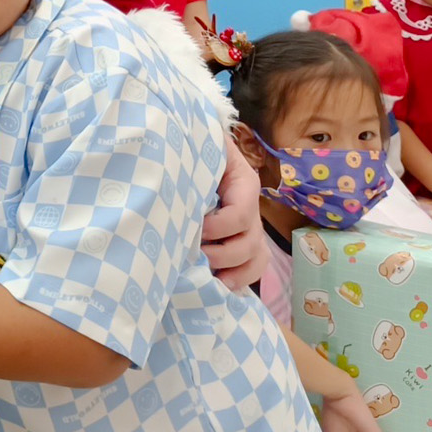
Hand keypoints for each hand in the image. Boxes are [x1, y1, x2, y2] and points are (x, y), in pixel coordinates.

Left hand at [202, 135, 268, 291]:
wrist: (195, 154)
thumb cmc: (195, 150)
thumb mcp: (200, 146)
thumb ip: (197, 153)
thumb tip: (176, 164)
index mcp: (242, 182)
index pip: (240, 214)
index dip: (218, 227)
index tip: (194, 228)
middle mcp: (251, 208)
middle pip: (250, 241)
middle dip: (222, 254)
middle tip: (194, 254)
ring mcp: (250, 228)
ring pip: (256, 257)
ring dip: (232, 271)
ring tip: (208, 276)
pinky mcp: (243, 243)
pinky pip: (255, 267)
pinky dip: (241, 279)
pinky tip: (220, 285)